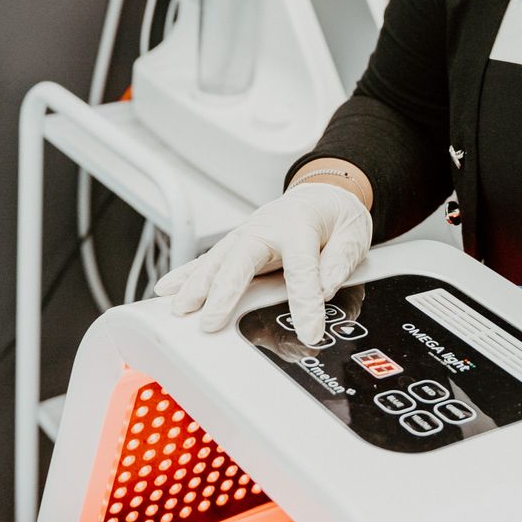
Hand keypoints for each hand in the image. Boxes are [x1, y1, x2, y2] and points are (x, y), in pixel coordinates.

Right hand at [152, 179, 372, 342]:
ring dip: (196, 285)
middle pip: (241, 259)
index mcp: (301, 225)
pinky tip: (167, 288)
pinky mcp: (239, 243)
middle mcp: (268, 228)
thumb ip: (340, 261)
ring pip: (218, 259)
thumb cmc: (337, 214)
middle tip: (209, 320)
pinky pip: (210, 259)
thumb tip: (326, 287)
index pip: (302, 267)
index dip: (305, 302)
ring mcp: (249, 234)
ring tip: (180, 309)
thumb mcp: (354, 233)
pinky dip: (186, 274)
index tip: (309, 332)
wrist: (325, 190)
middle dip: (223, 291)